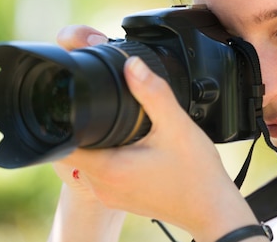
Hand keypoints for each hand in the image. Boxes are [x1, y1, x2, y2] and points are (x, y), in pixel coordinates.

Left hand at [51, 25, 258, 241]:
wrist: (213, 210)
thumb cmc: (197, 175)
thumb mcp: (176, 126)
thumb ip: (153, 92)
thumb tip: (132, 65)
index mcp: (108, 169)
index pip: (63, 144)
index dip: (66, 120)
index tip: (80, 103)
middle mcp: (103, 187)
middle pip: (76, 150)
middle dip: (86, 127)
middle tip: (107, 109)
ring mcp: (111, 196)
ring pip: (90, 162)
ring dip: (99, 143)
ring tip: (123, 126)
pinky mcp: (122, 199)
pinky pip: (105, 173)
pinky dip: (112, 157)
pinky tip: (135, 147)